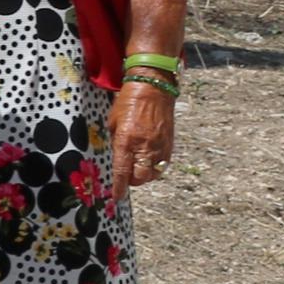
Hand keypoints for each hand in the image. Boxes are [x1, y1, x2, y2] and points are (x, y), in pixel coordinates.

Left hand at [106, 79, 176, 198]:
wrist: (153, 88)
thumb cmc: (128, 102)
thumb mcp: (113, 122)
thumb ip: (115, 143)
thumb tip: (116, 159)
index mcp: (127, 141)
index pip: (122, 172)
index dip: (119, 187)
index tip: (116, 196)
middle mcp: (145, 147)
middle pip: (141, 178)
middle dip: (132, 182)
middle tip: (126, 177)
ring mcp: (160, 146)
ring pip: (154, 174)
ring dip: (145, 175)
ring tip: (138, 168)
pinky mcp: (169, 143)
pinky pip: (163, 164)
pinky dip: (155, 167)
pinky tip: (149, 160)